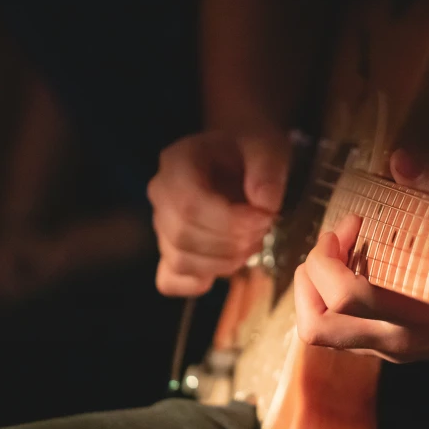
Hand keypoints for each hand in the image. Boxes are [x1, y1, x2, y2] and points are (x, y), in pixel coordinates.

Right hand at [147, 130, 289, 295]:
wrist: (240, 158)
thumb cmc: (250, 152)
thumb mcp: (267, 147)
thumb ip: (267, 169)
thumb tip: (264, 204)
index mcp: (177, 162)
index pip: (190, 204)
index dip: (230, 221)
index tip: (265, 218)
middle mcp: (160, 194)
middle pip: (184, 235)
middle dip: (232, 242)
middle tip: (264, 229)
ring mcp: (161, 226)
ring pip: (181, 260)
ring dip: (225, 262)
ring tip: (253, 242)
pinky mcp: (169, 251)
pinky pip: (171, 281)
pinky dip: (201, 282)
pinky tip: (229, 262)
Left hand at [293, 151, 428, 362]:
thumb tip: (399, 159)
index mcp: (415, 314)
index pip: (343, 297)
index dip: (330, 256)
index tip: (352, 223)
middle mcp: (396, 342)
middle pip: (316, 327)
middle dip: (309, 279)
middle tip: (332, 245)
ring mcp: (392, 352)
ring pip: (322, 333)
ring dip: (316, 291)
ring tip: (339, 257)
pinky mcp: (393, 352)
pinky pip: (341, 332)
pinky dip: (332, 301)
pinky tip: (358, 271)